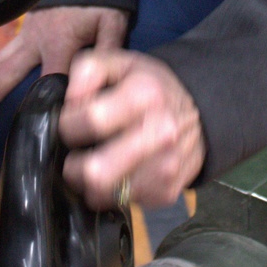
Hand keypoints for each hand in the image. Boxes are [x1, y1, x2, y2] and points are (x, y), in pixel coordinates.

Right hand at [0, 4, 128, 128]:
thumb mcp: (112, 22)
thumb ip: (108, 52)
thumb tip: (103, 84)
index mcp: (59, 41)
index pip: (49, 81)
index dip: (44, 107)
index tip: (37, 133)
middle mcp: (35, 40)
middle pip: (8, 73)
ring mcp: (26, 34)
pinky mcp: (23, 29)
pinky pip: (3, 54)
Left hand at [59, 49, 205, 210]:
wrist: (198, 114)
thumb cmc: (150, 87)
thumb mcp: (119, 63)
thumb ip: (87, 71)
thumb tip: (70, 101)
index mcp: (145, 95)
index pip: (90, 120)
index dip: (69, 123)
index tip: (73, 122)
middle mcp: (160, 134)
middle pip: (95, 172)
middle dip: (74, 165)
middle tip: (79, 152)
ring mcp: (165, 167)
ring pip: (103, 195)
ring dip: (90, 181)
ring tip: (97, 161)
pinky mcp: (166, 192)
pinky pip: (120, 203)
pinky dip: (111, 191)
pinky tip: (118, 170)